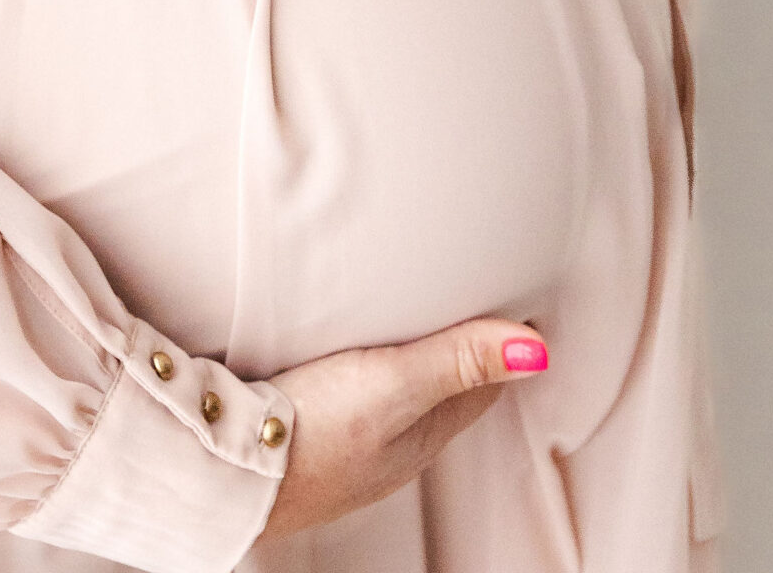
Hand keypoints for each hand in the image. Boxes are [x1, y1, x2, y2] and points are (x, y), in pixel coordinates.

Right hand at [263, 315, 549, 535]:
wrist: (233, 476)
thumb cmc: (314, 435)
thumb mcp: (392, 386)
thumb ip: (456, 361)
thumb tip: (538, 351)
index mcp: (426, 432)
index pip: (482, 383)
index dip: (498, 340)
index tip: (510, 298)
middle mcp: (398, 445)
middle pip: (445, 389)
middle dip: (460, 346)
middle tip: (469, 296)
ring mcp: (356, 445)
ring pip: (402, 396)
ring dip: (414, 359)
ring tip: (416, 318)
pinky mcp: (315, 434)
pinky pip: (359, 398)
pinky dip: (369, 372)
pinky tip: (350, 356)